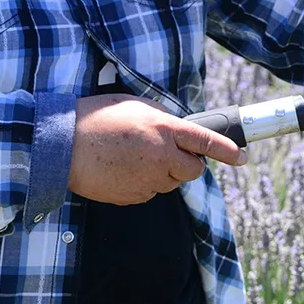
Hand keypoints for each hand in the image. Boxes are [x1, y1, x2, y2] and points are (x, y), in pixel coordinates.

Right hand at [68, 93, 247, 204]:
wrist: (60, 145)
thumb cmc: (97, 119)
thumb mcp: (136, 107)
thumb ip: (164, 120)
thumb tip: (180, 132)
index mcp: (164, 129)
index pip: (207, 142)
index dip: (229, 151)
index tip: (243, 158)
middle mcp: (162, 156)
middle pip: (193, 170)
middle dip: (188, 164)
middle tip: (168, 153)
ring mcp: (148, 180)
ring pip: (171, 182)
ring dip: (163, 172)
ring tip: (134, 157)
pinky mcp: (134, 196)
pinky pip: (150, 192)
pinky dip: (144, 183)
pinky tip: (123, 169)